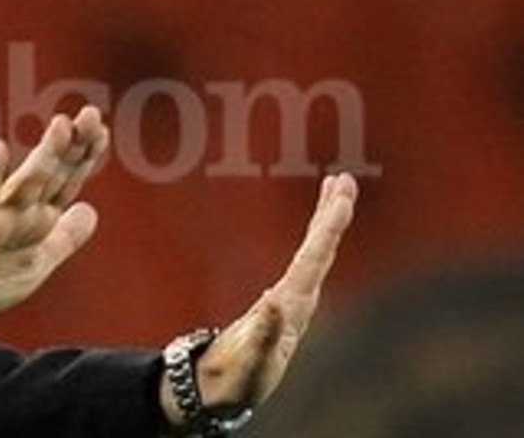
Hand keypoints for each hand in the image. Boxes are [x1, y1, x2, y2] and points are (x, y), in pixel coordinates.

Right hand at [0, 106, 109, 327]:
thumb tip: (90, 209)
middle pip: (52, 173)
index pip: (67, 182)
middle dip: (72, 146)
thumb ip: (63, 239)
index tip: (102, 129)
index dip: (85, 157)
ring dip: (45, 156)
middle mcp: (20, 210)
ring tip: (62, 125)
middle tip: (91, 113)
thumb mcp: (36, 264)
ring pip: (27, 182)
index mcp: (38, 219)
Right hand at [160, 173, 359, 426]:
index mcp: (293, 307)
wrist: (228, 394)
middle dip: (333, 214)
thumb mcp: (250, 358)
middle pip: (321, 249)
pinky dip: (311, 240)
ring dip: (325, 221)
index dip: (328, 224)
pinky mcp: (282, 302)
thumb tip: (274, 299)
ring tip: (334, 190)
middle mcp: (299, 300)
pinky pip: (303, 261)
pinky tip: (316, 231)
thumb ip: (264, 333)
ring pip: (316, 253)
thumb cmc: (238, 378)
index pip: (315, 256)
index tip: (340, 194)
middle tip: (345, 179)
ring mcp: (293, 300)